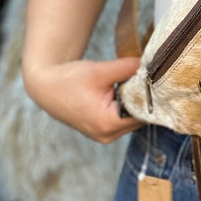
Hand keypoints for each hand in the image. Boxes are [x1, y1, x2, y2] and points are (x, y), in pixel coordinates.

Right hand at [23, 55, 142, 142]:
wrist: (46, 87)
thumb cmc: (69, 80)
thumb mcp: (99, 71)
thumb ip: (126, 68)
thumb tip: (148, 65)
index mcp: (108, 124)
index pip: (144, 113)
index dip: (151, 95)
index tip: (155, 79)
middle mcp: (107, 135)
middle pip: (140, 117)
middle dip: (143, 98)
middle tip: (146, 78)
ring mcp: (104, 135)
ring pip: (132, 119)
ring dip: (134, 102)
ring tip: (131, 83)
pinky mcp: (101, 130)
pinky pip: (122, 119)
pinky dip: (125, 106)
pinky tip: (122, 91)